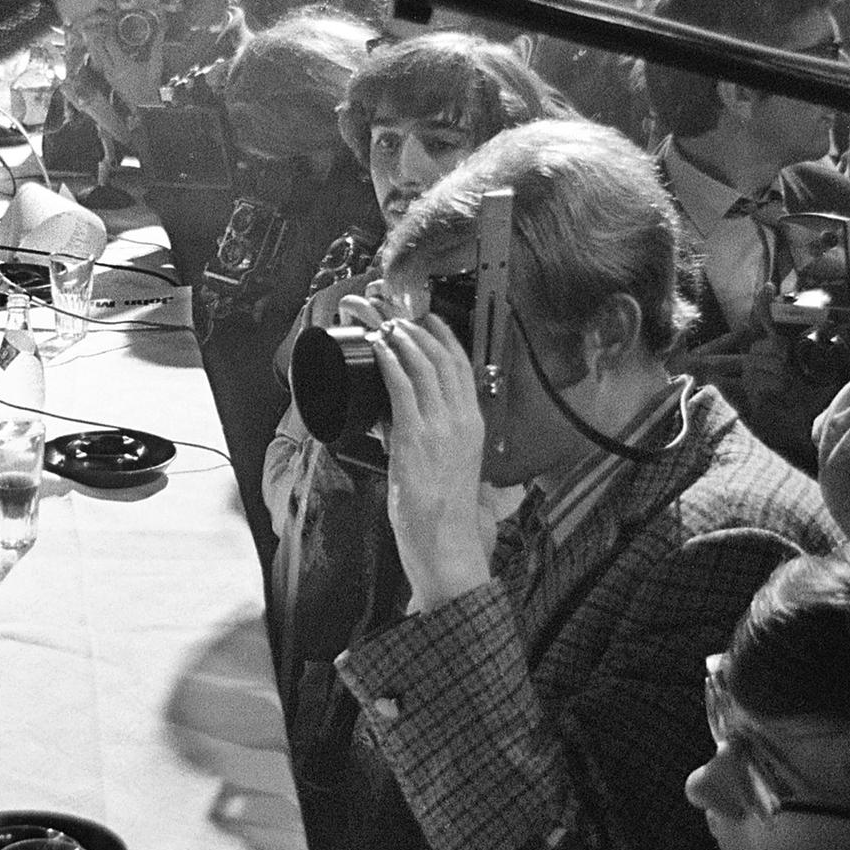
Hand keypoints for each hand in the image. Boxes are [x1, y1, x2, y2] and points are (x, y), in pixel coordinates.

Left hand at [339, 301, 490, 613]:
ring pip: (421, 363)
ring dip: (396, 334)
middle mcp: (461, 417)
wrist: (448, 544)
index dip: (441, 334)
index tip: (423, 317)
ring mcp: (441, 425)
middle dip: (412, 324)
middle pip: (440, 355)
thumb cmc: (445, 515)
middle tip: (390, 306)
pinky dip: (390, 360)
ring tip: (377, 315)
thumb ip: (421, 441)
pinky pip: (403, 386)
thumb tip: (390, 425)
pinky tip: (378, 344)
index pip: (461, 364)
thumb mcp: (444, 466)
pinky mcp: (417, 437)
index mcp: (472, 422)